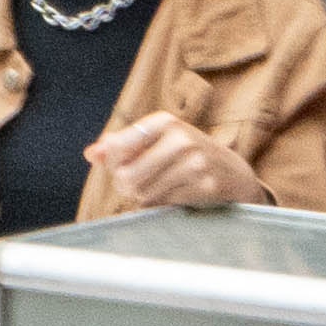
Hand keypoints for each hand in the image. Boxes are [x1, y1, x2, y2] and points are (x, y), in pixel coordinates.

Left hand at [79, 112, 268, 217]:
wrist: (234, 172)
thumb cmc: (185, 153)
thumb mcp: (156, 140)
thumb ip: (121, 145)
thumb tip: (91, 155)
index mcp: (164, 122)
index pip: (118, 146)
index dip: (113, 162)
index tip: (121, 165)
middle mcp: (181, 139)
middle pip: (128, 176)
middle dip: (126, 185)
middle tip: (136, 183)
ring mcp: (196, 163)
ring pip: (145, 193)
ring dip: (144, 196)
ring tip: (157, 187)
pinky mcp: (206, 186)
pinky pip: (166, 203)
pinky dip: (163, 203)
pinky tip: (175, 194)